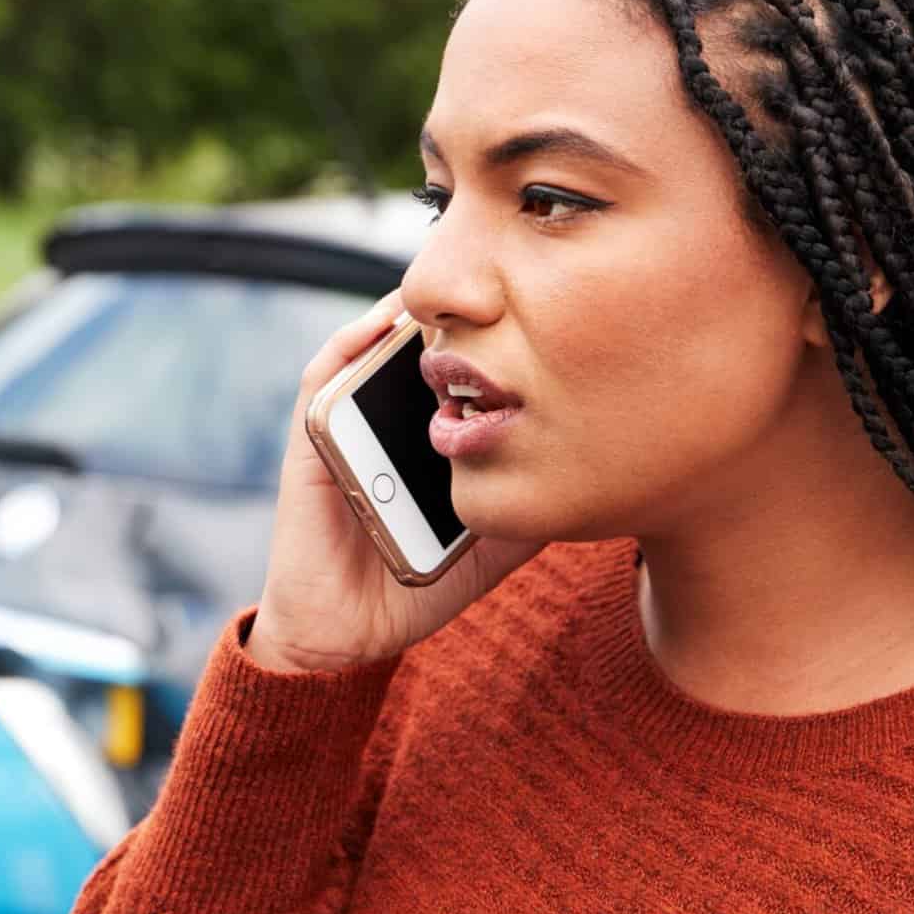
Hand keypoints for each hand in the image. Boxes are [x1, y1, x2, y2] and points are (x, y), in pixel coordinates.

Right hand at [247, 290, 541, 672]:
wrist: (346, 631)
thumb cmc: (416, 582)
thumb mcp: (494, 541)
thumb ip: (532, 504)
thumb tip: (601, 474)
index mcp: (429, 436)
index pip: (463, 368)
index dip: (497, 336)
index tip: (547, 312)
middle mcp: (388, 418)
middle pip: (426, 345)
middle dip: (466, 313)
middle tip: (513, 282)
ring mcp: (347, 421)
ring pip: (378, 343)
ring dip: (414, 313)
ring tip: (460, 291)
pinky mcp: (312, 434)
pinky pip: (327, 372)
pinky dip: (355, 339)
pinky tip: (390, 322)